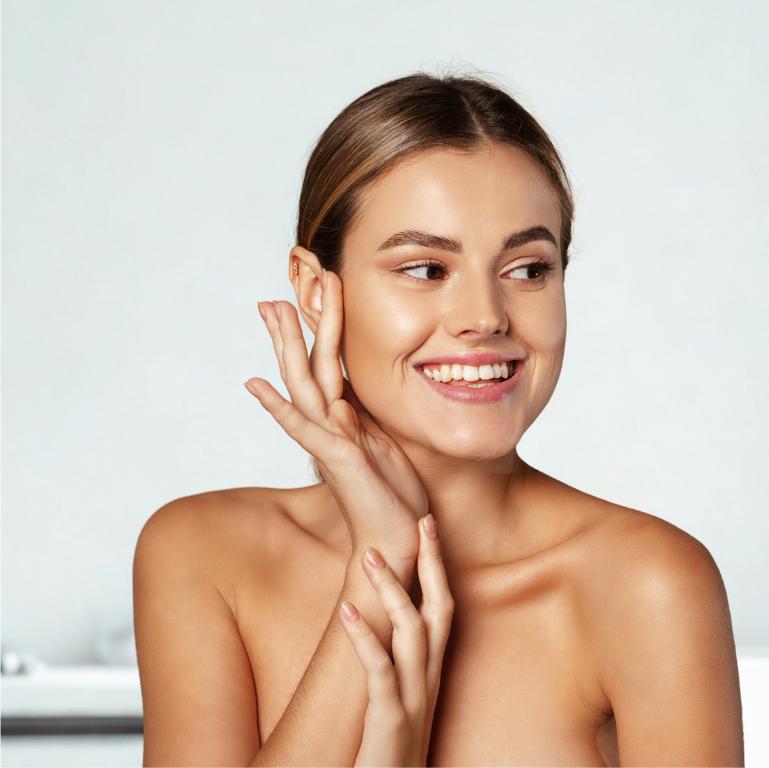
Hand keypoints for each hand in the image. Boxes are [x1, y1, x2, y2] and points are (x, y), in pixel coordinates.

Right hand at [245, 272, 426, 577]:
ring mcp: (330, 440)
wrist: (395, 539)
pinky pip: (303, 428)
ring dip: (289, 346)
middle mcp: (331, 425)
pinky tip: (255, 384)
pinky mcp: (338, 459)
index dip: (320, 328)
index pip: (327, 364)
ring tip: (273, 310)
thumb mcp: (385, 442)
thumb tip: (359, 392)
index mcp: (345, 417)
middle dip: (295, 327)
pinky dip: (278, 406)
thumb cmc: (392, 495)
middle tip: (275, 291)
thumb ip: (367, 416)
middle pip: (307, 366)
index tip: (311, 292)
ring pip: (303, 384)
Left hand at [339, 515, 453, 766]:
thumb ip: (396, 660)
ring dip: (392, 590)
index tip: (429, 527)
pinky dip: (365, 637)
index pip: (443, 607)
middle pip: (440, 609)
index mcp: (431, 670)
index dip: (438, 566)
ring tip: (368, 556)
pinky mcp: (390, 719)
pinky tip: (346, 612)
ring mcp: (413, 698)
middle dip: (432, 563)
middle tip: (418, 521)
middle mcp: (429, 679)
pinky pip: (380, 670)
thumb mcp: (399, 696)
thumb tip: (378, 619)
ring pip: (412, 631)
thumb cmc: (392, 747)